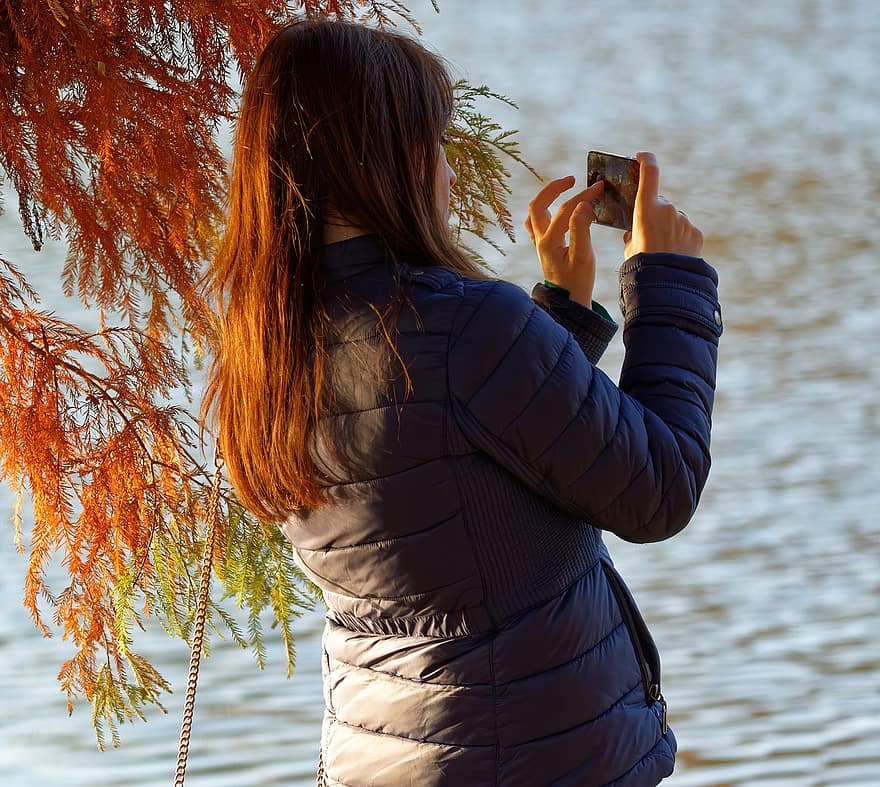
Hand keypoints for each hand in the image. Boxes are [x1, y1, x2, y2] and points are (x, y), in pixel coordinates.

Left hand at [525, 176, 602, 307]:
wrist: (568, 304)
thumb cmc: (578, 283)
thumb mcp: (584, 257)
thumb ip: (582, 229)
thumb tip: (583, 205)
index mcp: (549, 242)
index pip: (566, 210)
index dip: (583, 196)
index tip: (599, 187)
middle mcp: (540, 240)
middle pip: (538, 205)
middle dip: (554, 188)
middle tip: (572, 180)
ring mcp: (539, 244)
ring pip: (535, 214)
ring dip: (547, 198)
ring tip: (565, 189)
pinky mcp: (544, 248)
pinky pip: (538, 224)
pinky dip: (547, 212)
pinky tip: (560, 210)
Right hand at [624, 152, 703, 258]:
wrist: (665, 283)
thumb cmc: (641, 265)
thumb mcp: (629, 248)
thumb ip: (633, 234)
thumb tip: (635, 234)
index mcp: (646, 208)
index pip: (649, 173)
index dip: (646, 160)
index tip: (642, 156)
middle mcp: (667, 209)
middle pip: (660, 204)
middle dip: (654, 215)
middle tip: (648, 235)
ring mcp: (683, 220)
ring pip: (674, 220)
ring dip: (667, 230)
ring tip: (661, 252)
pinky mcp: (696, 233)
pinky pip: (686, 232)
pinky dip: (680, 241)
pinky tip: (674, 255)